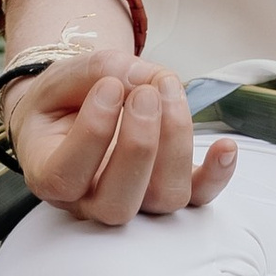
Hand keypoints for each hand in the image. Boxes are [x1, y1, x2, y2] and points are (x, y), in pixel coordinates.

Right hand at [6, 44, 239, 222]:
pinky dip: (216, 175)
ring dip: (176, 143)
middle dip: (140, 145)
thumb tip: (146, 81)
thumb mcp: (64, 76)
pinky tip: (225, 146)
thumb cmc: (64, 98)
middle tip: (145, 94)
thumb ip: (98, 71)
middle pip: (119, 204)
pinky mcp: (168, 186)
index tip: (108, 87)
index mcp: (49, 174)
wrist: (77, 108)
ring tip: (167, 89)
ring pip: (163, 199)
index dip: (93, 132)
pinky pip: (198, 196)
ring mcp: (133, 199)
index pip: (66, 177)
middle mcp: (89, 200)